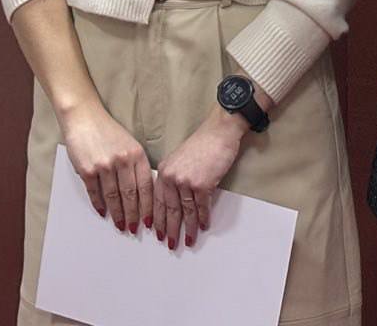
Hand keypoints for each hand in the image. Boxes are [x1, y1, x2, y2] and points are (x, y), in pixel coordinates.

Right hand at [59, 103, 152, 235]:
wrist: (85, 118)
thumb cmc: (108, 132)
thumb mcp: (129, 145)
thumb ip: (136, 165)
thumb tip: (142, 193)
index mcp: (137, 154)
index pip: (146, 186)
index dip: (148, 206)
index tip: (149, 220)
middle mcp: (123, 160)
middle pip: (131, 195)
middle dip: (134, 215)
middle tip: (134, 228)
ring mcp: (105, 165)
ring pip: (114, 197)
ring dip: (118, 214)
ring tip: (121, 225)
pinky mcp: (87, 169)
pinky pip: (95, 193)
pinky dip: (99, 205)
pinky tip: (103, 213)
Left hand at [154, 111, 245, 249]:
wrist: (219, 132)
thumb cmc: (202, 143)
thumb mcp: (179, 159)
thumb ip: (173, 178)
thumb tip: (174, 200)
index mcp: (164, 171)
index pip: (158, 201)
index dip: (158, 219)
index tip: (157, 231)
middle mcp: (172, 177)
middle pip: (169, 210)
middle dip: (169, 229)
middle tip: (169, 243)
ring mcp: (186, 182)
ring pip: (186, 212)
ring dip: (188, 228)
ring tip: (188, 241)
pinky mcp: (203, 184)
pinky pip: (202, 207)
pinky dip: (203, 218)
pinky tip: (203, 226)